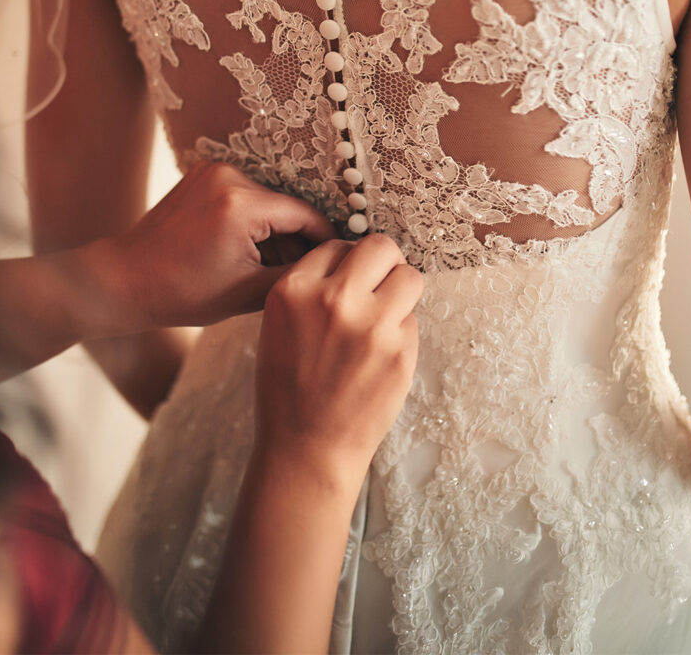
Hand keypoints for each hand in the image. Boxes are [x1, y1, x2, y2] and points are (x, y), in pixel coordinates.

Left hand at [89, 162, 335, 330]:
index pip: (304, 215)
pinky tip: (246, 252)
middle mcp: (228, 175)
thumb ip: (296, 274)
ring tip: (269, 268)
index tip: (338, 262)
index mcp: (241, 203)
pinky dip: (250, 221)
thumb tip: (330, 265)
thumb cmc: (183, 292)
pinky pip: (242, 196)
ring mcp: (212, 170)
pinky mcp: (201, 174)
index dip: (325, 241)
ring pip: (264, 202)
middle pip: (284, 207)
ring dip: (273, 231)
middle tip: (303, 274)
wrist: (126, 279)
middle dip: (296, 239)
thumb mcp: (248, 291)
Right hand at [254, 234, 421, 495]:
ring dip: (401, 290)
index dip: (346, 262)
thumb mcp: (278, 324)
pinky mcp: (401, 351)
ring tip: (386, 313)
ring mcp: (372, 325)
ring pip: (409, 276)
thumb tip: (352, 263)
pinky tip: (381, 353)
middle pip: (380, 247)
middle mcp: (333, 299)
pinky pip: (412, 319)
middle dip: (383, 262)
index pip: (336, 245)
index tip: (348, 280)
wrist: (307, 446)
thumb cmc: (288, 387)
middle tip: (378, 283)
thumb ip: (311, 288)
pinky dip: (401, 330)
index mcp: (294, 290)